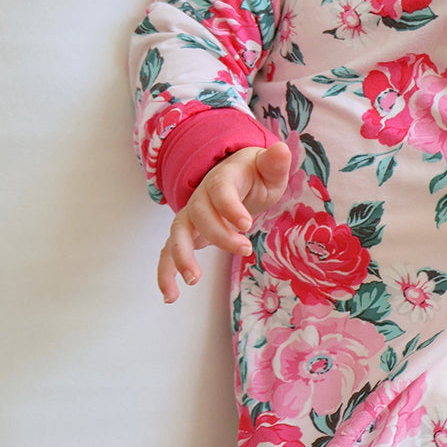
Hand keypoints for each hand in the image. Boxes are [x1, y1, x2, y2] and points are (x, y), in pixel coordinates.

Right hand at [158, 141, 291, 301]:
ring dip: (182, 256)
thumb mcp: (269, 169)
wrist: (236, 178)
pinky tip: (170, 296)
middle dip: (219, 235)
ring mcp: (190, 216)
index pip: (220, 190)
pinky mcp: (187, 235)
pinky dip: (165, 273)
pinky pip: (169, 253)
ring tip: (193, 279)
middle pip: (200, 214)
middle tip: (245, 250)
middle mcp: (201, 197)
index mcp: (222, 179)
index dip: (229, 207)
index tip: (246, 224)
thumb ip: (274, 163)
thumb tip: (281, 150)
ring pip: (177, 234)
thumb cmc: (255, 175)